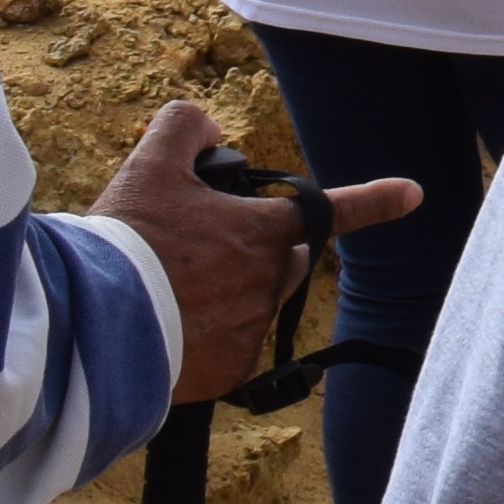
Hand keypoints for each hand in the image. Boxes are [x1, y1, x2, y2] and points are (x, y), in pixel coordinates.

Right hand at [94, 100, 422, 409]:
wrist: (90, 327)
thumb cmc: (124, 243)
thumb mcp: (148, 165)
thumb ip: (185, 129)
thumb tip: (209, 130)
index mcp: (264, 232)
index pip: (333, 211)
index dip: (375, 201)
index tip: (413, 194)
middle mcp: (270, 283)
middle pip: (282, 259)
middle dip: (255, 249)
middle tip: (192, 249)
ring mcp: (252, 332)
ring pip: (252, 303)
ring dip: (224, 293)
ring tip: (163, 291)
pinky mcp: (228, 375)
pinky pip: (227, 349)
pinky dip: (203, 339)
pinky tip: (162, 330)